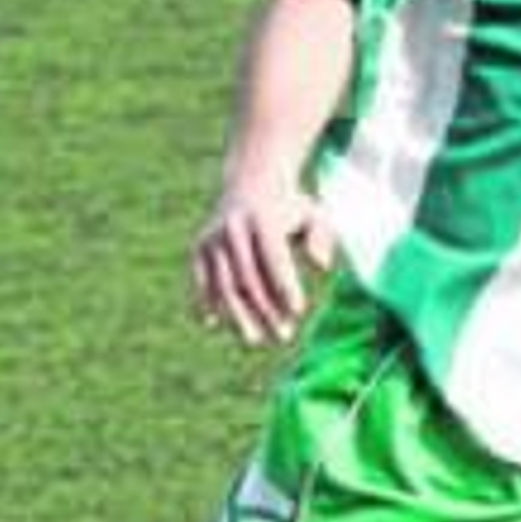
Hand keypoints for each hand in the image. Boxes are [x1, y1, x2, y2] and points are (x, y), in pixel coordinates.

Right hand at [191, 171, 337, 346]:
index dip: (285, 284)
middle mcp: (234, 227)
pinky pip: (202, 279)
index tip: (298, 311)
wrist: (250, 181)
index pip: (274, 256)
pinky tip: (213, 323)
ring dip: (238, 315)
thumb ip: (321, 236)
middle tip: (283, 336)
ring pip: (224, 283)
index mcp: (263, 217)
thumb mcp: (312, 212)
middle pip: (248, 276)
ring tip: (255, 340)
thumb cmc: (290, 207)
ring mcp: (213, 237)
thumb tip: (321, 265)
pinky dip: (205, 301)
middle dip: (265, 309)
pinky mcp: (199, 247)